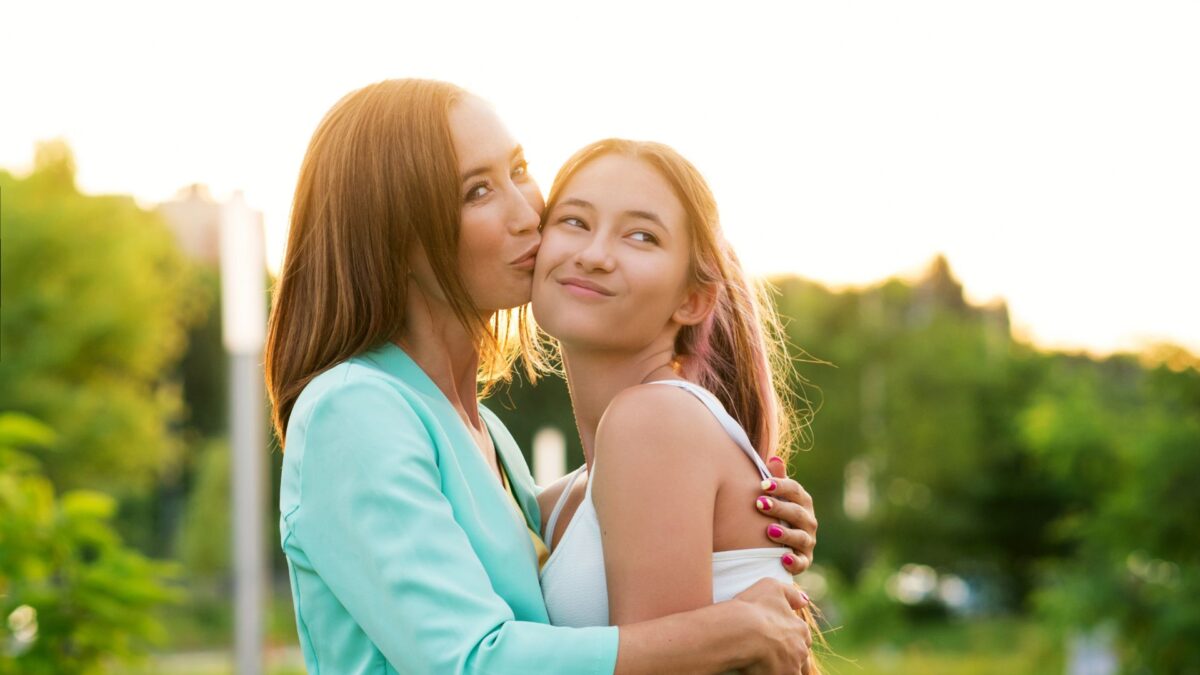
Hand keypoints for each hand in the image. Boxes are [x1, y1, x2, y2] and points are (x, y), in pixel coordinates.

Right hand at [733, 578, 811, 674]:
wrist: (740, 631)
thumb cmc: (753, 608)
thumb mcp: (772, 587)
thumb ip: (791, 594)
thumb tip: (804, 601)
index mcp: (800, 629)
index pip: (802, 638)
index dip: (790, 639)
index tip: (777, 640)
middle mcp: (801, 650)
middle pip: (800, 658)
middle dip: (790, 657)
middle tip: (772, 654)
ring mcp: (792, 667)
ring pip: (792, 671)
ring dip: (783, 669)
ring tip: (767, 665)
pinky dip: (774, 674)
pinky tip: (761, 671)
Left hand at [758, 456, 817, 574]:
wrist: (777, 544)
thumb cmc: (774, 513)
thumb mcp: (775, 495)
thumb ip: (775, 478)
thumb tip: (774, 458)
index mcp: (802, 502)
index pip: (795, 491)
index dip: (781, 486)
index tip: (762, 485)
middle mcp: (808, 521)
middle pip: (797, 513)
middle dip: (779, 508)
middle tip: (759, 504)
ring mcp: (807, 542)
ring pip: (801, 538)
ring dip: (786, 534)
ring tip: (769, 531)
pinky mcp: (803, 561)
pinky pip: (801, 563)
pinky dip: (793, 561)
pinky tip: (782, 558)